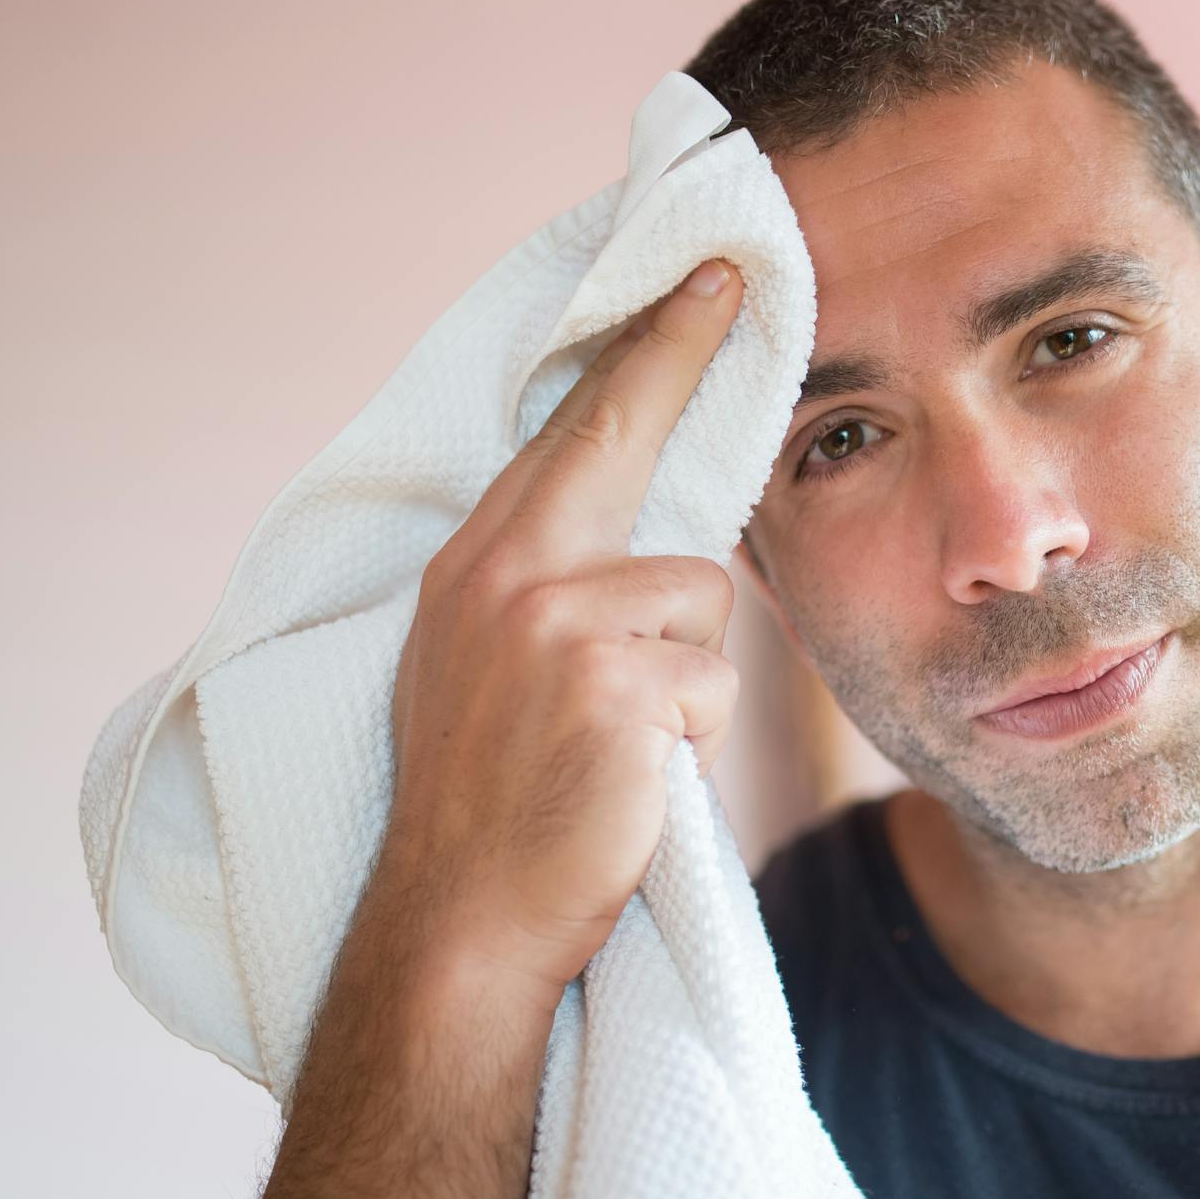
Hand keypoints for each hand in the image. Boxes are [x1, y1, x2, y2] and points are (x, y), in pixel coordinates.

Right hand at [370, 258, 745, 1015]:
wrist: (463, 922)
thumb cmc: (492, 805)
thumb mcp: (488, 670)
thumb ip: (545, 590)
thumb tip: (642, 538)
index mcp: (475, 568)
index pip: (568, 434)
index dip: (637, 352)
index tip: (696, 278)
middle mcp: (505, 576)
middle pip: (625, 442)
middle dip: (679, 354)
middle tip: (736, 276)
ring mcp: (556, 625)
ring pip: (703, 602)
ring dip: (690, 681)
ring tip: (622, 746)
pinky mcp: (613, 682)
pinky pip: (716, 684)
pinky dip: (694, 741)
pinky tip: (633, 779)